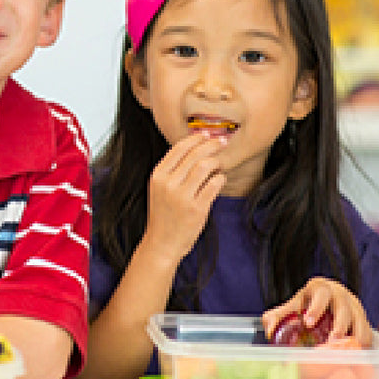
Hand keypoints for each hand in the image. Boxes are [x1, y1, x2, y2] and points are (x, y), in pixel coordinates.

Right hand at [140, 134, 226, 266]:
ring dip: (216, 161)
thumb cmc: (163, 215)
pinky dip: (220, 178)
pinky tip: (220, 178)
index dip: (194, 139)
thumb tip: (194, 149)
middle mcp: (168, 184)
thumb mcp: (159, 189)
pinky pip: (213, 185)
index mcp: (157, 176)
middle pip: (193, 155)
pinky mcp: (196, 208)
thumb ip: (172, 171)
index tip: (206, 134)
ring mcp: (182, 196)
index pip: (177, 149)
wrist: (162, 243)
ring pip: (204, 167)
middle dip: (210, 145)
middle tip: (221, 141)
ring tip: (220, 162)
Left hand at [262, 276, 372, 346]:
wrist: (330, 301)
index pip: (320, 294)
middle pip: (343, 308)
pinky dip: (363, 343)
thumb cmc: (308, 304)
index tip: (308, 322)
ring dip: (354, 336)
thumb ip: (278, 315)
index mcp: (320, 288)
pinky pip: (367, 332)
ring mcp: (354, 307)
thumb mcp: (293, 305)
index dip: (316, 308)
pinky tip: (356, 354)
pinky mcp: (363, 320)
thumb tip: (268, 328)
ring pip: (359, 321)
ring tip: (347, 351)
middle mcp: (340, 295)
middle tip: (331, 342)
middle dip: (338, 325)